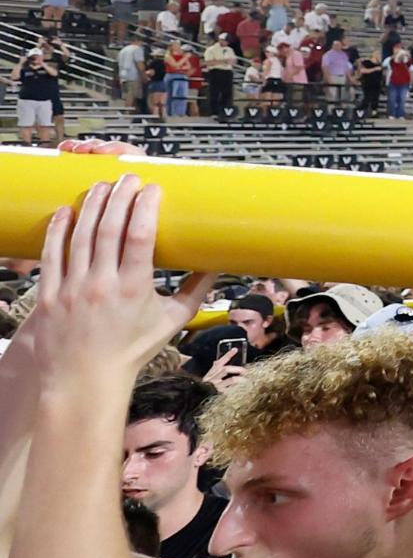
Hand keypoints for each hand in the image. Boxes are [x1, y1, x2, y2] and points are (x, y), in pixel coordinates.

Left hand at [22, 177, 215, 385]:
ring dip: (93, 205)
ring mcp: (72, 288)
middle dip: (120, 197)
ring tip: (104, 185)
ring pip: (81, 235)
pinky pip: (53, 253)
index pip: (140, 237)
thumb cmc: (130, 352)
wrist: (84, 379)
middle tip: (130, 178)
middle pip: (109, 228)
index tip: (153, 189)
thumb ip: (195, 292)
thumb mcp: (171, 322)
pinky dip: (59, 229)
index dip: (146, 207)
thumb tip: (218, 266)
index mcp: (134, 290)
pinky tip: (68, 210)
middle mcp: (102, 285)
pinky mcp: (49, 293)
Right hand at [205, 346, 248, 391]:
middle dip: (238, 369)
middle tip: (246, 371)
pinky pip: (233, 390)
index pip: (219, 362)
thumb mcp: (210, 379)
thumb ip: (215, 372)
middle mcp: (212, 378)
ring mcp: (216, 386)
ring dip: (242, 379)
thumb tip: (218, 363)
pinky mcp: (220, 394)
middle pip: (226, 369)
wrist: (198, 401)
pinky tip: (244, 390)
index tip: (235, 349)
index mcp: (210, 373)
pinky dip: (239, 389)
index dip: (227, 355)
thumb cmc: (206, 389)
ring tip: (247, 381)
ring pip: (232, 379)